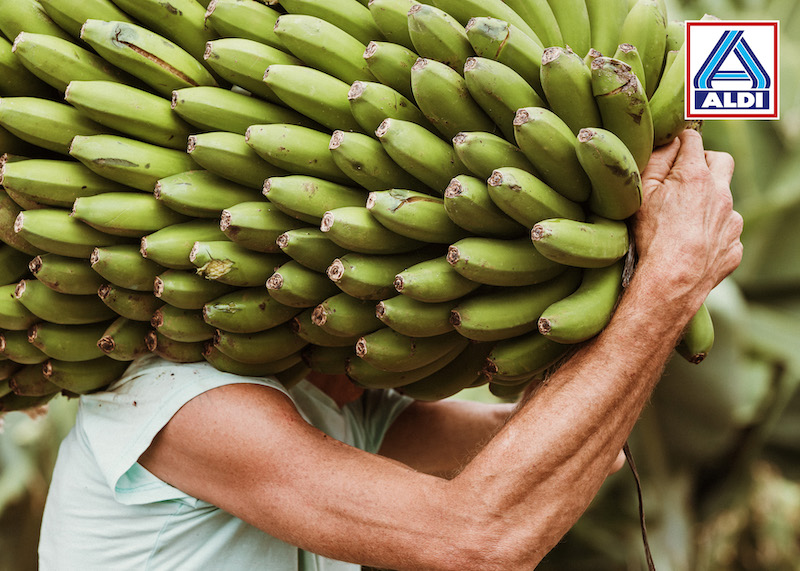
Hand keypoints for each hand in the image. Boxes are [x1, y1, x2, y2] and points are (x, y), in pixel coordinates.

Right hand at [632, 130, 743, 307]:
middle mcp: (720, 193)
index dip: (680, 141)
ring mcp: (731, 220)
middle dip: (706, 161)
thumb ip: (655, 161)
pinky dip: (712, 232)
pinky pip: (726, 231)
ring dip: (708, 202)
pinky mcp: (734, 245)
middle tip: (686, 176)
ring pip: (724, 199)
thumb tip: (668, 143)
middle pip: (721, 161)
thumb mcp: (642, 194)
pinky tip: (693, 245)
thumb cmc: (651, 236)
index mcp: (695, 176)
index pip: (693, 140)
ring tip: (683, 221)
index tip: (672, 148)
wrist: (672, 280)